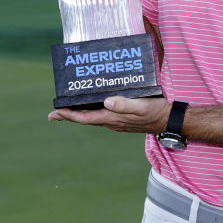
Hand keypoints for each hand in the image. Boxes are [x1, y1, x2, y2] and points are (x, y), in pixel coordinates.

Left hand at [48, 96, 170, 133]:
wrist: (168, 119)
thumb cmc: (156, 111)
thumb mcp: (141, 106)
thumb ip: (124, 104)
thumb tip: (107, 102)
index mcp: (113, 118)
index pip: (85, 117)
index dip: (69, 115)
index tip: (55, 112)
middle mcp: (112, 121)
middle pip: (86, 118)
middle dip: (70, 115)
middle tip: (54, 112)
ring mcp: (117, 121)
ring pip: (93, 117)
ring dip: (80, 113)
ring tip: (69, 107)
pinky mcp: (123, 118)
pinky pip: (102, 115)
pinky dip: (92, 110)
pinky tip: (93, 104)